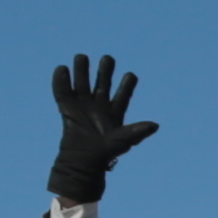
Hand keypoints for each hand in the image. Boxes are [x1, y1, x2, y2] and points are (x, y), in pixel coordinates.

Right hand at [43, 55, 154, 202]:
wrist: (84, 160)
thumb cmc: (106, 152)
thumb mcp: (124, 140)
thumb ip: (137, 131)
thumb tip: (155, 125)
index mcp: (114, 113)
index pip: (123, 96)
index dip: (127, 85)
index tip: (131, 75)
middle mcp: (98, 107)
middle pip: (102, 84)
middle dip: (105, 71)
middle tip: (108, 59)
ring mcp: (83, 106)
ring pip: (82, 84)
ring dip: (82, 70)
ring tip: (82, 57)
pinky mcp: (67, 109)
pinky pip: (63, 92)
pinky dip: (61, 81)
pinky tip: (62, 69)